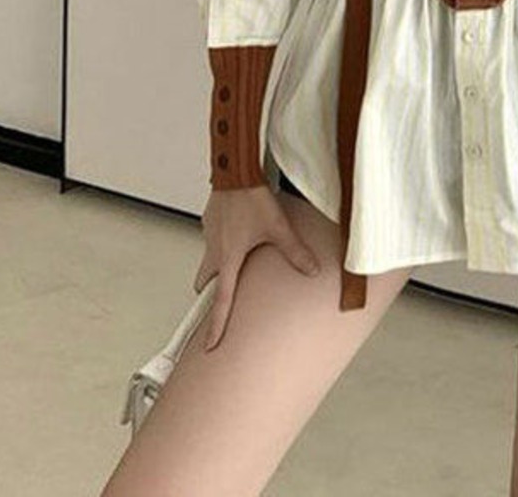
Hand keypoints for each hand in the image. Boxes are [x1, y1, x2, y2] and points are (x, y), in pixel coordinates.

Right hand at [193, 184, 320, 350]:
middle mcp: (214, 251)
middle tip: (219, 303)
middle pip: (206, 284)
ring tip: (235, 266)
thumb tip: (311, 269)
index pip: (221, 301)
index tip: (209, 345)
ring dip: (217, 268)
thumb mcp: (278, 228)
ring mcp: (209, 236)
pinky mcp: (209, 222)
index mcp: (229, 259)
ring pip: (208, 261)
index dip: (216, 325)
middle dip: (210, 295)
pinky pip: (213, 241)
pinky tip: (237, 236)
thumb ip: (295, 251)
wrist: (235, 171)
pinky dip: (220, 245)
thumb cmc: (252, 199)